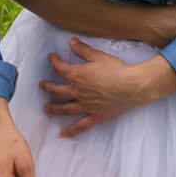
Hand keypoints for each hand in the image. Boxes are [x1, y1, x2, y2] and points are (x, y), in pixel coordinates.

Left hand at [40, 40, 175, 137]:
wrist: (132, 86)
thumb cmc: (116, 69)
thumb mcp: (98, 56)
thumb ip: (83, 49)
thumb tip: (71, 41)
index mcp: (77, 76)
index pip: (60, 68)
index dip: (53, 62)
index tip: (51, 58)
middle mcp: (77, 92)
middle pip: (57, 91)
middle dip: (47, 87)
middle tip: (42, 85)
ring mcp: (85, 106)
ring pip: (65, 108)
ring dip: (53, 108)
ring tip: (46, 108)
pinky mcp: (95, 116)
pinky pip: (81, 125)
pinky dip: (71, 131)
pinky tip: (63, 135)